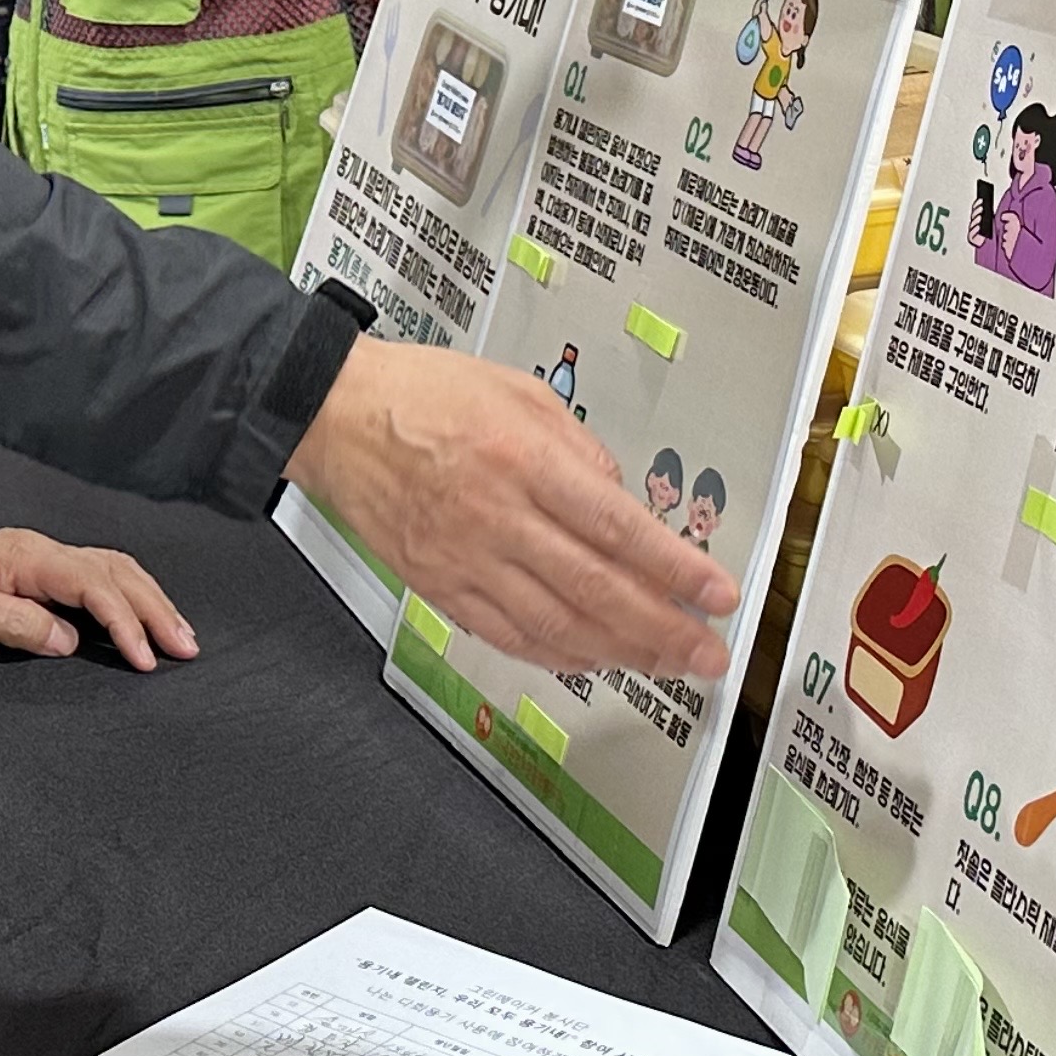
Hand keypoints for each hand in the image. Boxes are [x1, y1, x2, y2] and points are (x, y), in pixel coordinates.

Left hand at [0, 524, 199, 668]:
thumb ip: (13, 623)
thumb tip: (68, 640)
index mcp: (28, 559)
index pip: (93, 585)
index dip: (124, 621)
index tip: (143, 657)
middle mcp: (47, 551)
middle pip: (118, 574)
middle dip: (156, 611)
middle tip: (186, 648)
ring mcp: (50, 558)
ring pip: (118, 570)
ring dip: (153, 601)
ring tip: (181, 634)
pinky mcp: (48, 570)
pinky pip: (105, 574)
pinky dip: (134, 593)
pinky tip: (149, 611)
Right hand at [284, 343, 733, 679]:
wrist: (337, 417)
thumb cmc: (423, 395)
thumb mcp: (519, 391)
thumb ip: (579, 448)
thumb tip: (621, 501)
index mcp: (525, 459)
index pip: (618, 527)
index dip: (676, 568)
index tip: (718, 594)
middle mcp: (498, 516)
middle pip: (596, 588)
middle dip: (663, 628)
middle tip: (707, 653)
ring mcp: (466, 559)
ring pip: (555, 624)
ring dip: (619, 651)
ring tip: (663, 664)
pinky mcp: (438, 585)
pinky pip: (506, 635)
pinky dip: (556, 655)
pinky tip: (592, 660)